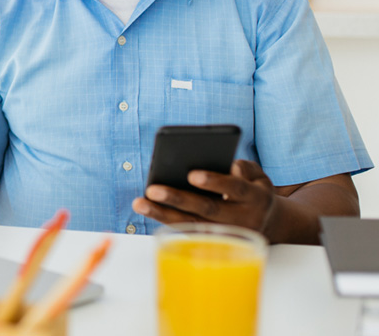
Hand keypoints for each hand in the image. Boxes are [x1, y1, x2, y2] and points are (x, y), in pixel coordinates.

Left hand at [132, 160, 276, 234]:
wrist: (268, 224)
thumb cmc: (253, 191)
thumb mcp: (258, 175)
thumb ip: (244, 167)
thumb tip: (226, 166)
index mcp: (255, 197)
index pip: (235, 187)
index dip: (214, 182)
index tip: (192, 174)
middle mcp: (243, 218)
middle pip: (208, 209)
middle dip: (179, 199)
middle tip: (153, 189)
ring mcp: (227, 234)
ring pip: (193, 224)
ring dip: (163, 214)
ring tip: (140, 203)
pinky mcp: (214, 242)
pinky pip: (188, 232)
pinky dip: (167, 222)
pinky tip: (149, 212)